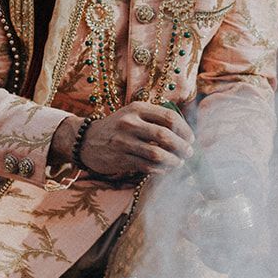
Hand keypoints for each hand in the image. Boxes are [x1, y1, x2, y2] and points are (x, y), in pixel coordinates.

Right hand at [66, 102, 193, 177]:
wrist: (86, 140)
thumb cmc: (118, 128)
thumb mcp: (133, 114)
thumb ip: (155, 119)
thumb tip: (185, 134)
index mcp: (137, 108)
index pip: (169, 117)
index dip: (184, 129)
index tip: (191, 138)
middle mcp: (130, 123)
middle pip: (165, 135)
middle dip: (182, 146)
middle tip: (189, 152)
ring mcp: (124, 141)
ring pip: (157, 153)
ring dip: (173, 160)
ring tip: (179, 162)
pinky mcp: (120, 158)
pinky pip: (147, 166)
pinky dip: (160, 169)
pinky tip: (165, 169)